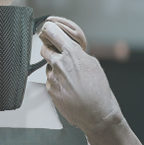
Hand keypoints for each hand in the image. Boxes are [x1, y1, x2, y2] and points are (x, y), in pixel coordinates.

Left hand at [38, 17, 119, 134]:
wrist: (96, 114)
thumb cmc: (99, 90)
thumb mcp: (93, 64)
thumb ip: (78, 54)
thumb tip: (71, 50)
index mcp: (71, 53)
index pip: (51, 32)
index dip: (48, 30)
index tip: (48, 30)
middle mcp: (59, 63)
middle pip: (44, 48)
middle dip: (50, 50)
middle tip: (58, 55)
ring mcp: (52, 77)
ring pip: (48, 66)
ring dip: (55, 69)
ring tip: (70, 79)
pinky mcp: (50, 90)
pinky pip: (49, 81)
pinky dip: (56, 82)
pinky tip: (68, 89)